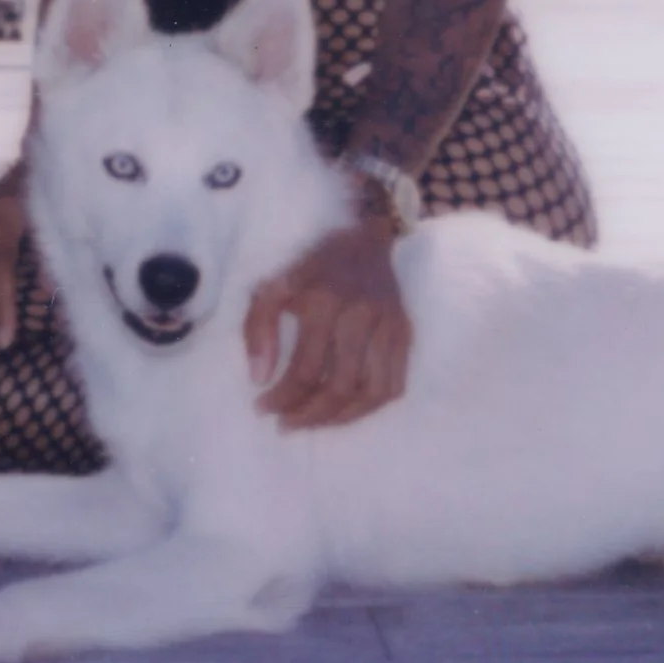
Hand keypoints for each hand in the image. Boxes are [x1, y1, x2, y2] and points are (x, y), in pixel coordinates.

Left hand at [245, 215, 410, 429]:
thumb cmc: (311, 266)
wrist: (364, 238)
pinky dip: (370, 407)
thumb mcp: (273, 286)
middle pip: (340, 387)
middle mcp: (361, 315)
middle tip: (286, 424)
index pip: (306, 369)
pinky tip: (345, 410)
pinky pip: (394, 385)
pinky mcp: (404, 334)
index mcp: (324, 301)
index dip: (283, 398)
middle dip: (309, 415)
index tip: (263, 408)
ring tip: (314, 421)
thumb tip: (260, 378)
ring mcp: (389, 326)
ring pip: (371, 392)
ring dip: (340, 418)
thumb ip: (258, 329)